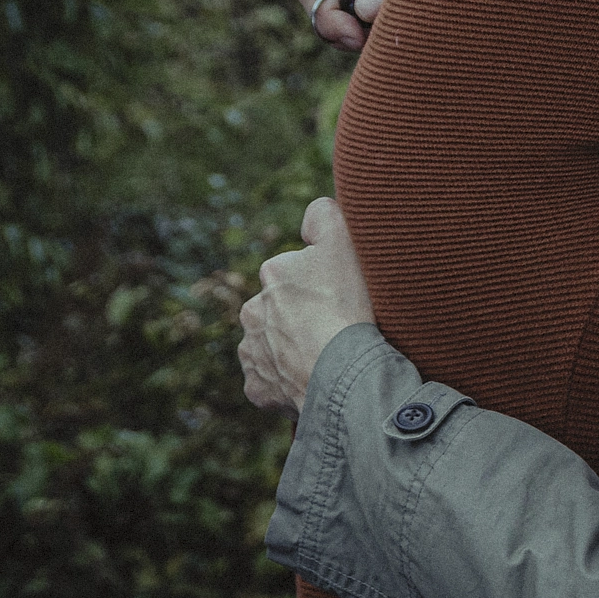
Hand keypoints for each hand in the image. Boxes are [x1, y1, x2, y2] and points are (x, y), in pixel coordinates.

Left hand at [239, 198, 376, 413]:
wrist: (341, 370)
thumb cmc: (345, 304)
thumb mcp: (343, 241)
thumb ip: (324, 215)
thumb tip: (313, 210)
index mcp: (272, 274)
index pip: (297, 271)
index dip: (322, 281)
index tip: (341, 294)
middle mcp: (253, 312)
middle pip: (282, 309)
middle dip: (303, 315)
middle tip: (337, 325)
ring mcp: (252, 353)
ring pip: (274, 344)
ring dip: (294, 347)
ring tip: (328, 354)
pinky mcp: (257, 388)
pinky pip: (271, 381)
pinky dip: (289, 380)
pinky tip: (313, 377)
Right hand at [294, 0, 424, 50]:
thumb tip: (364, 9)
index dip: (326, 17)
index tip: (358, 38)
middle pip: (320, 6)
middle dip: (342, 33)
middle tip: (381, 44)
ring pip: (340, 21)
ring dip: (364, 38)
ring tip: (404, 33)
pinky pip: (361, 26)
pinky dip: (378, 38)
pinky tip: (407, 34)